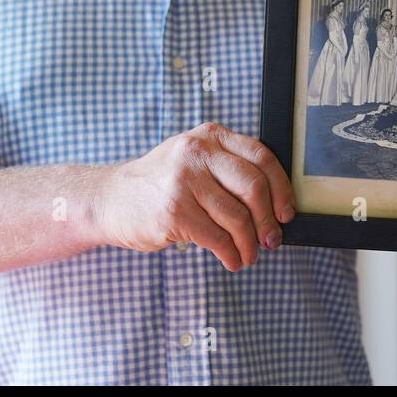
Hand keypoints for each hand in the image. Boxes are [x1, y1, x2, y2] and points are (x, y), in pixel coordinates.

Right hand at [94, 122, 295, 271]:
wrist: (111, 198)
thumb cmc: (161, 183)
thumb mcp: (193, 158)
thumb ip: (228, 167)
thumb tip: (274, 205)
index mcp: (210, 136)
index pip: (261, 157)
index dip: (281, 188)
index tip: (286, 212)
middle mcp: (197, 153)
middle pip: (254, 187)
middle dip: (268, 219)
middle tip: (272, 239)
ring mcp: (183, 182)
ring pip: (237, 217)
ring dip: (249, 244)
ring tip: (250, 255)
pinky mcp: (173, 212)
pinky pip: (217, 238)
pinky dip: (231, 253)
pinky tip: (232, 259)